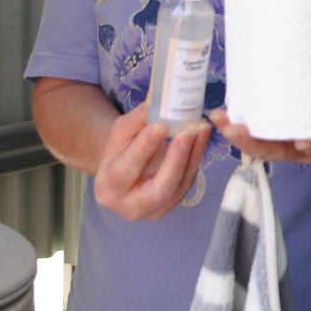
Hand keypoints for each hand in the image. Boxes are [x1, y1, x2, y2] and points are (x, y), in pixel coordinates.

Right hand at [91, 101, 210, 220]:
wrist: (125, 173)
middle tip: (187, 132)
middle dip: (175, 160)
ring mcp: (155, 210)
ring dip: (192, 155)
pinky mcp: (172, 205)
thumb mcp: (120, 133)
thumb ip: (136, 120)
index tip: (161, 126)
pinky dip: (196, 158)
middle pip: (159, 189)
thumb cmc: (120, 151)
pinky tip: (201, 137)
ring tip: (200, 129)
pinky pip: (188, 182)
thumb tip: (155, 100)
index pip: (125, 171)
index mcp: (108, 189)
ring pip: (179, 186)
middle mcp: (131, 206)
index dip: (144, 148)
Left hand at [206, 67, 310, 165]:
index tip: (304, 142)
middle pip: (281, 150)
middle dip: (256, 142)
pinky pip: (259, 134)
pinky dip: (240, 127)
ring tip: (218, 118)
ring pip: (264, 145)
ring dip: (239, 135)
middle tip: (234, 127)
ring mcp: (294, 141)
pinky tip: (221, 115)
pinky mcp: (281, 129)